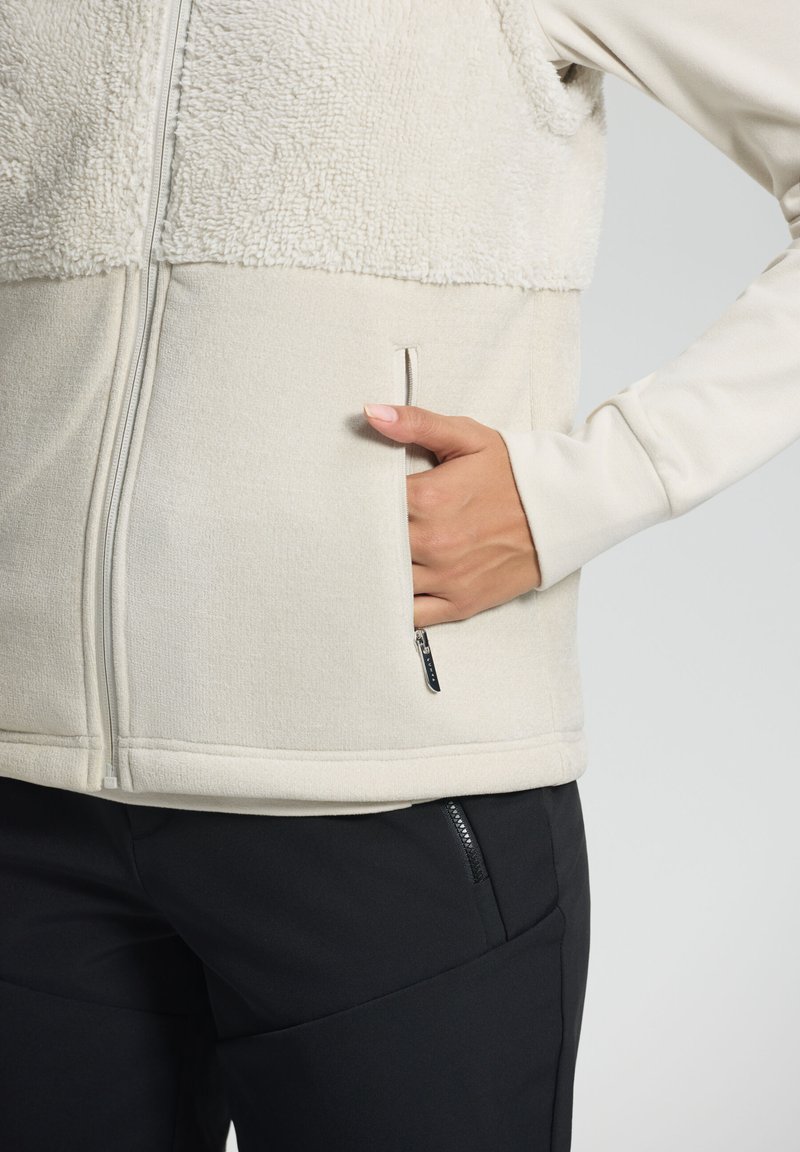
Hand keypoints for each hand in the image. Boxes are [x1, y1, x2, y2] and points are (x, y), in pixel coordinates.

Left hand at [363, 403, 541, 627]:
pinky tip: (384, 593)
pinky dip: (394, 608)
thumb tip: (370, 412)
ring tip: (358, 560)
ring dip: (371, 573)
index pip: (369, 506)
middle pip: (372, 546)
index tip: (346, 500)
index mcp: (430, 499)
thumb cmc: (512, 472)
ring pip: (386, 582)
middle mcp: (434, 543)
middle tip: (342, 531)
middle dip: (357, 539)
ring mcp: (447, 578)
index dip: (354, 503)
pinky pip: (411, 616)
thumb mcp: (467, 438)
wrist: (563, 511)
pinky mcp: (459, 604)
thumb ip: (416, 423)